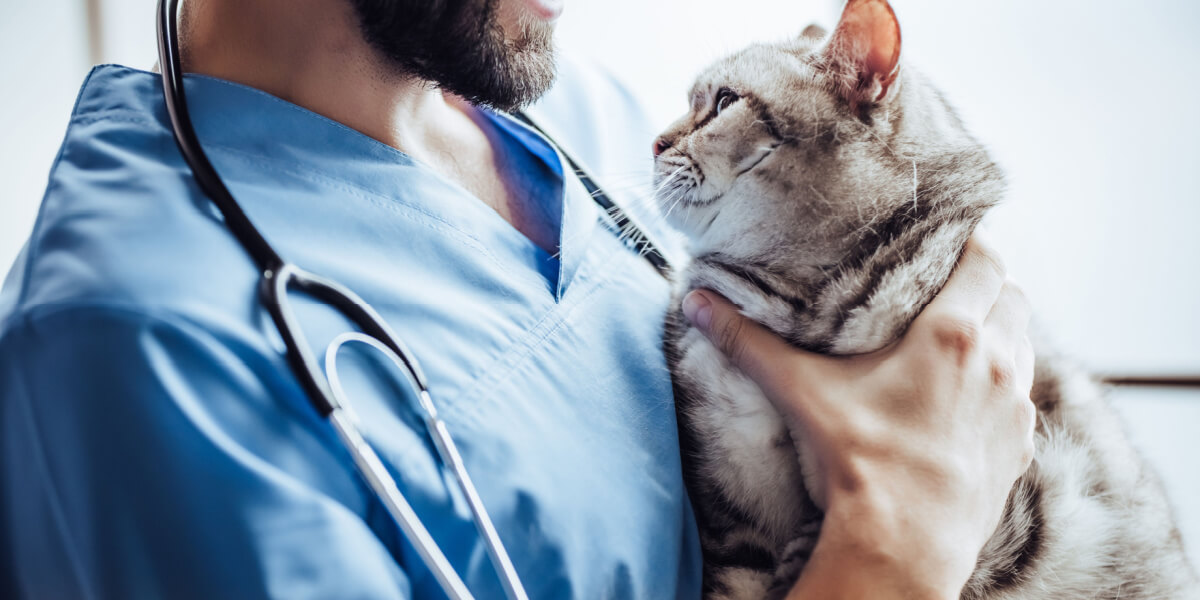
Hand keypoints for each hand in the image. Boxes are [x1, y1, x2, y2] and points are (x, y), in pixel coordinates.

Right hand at [681, 234, 1035, 598]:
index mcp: (952, 334)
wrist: (904, 542)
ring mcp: (1015, 407)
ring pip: (1023, 344)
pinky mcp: (1020, 447)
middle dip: (987, 284)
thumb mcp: (801, 392)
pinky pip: (1022, 397)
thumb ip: (750, 342)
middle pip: (1012, 296)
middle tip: (950, 284)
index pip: (987, 260)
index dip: (973, 241)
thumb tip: (698, 303)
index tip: (953, 237)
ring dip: (1001, 332)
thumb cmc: (859, 461)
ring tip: (962, 336)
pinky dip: (1004, 383)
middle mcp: (996, 362)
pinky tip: (970, 396)